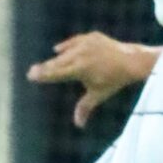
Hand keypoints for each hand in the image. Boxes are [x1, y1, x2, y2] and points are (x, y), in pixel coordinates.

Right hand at [28, 31, 150, 128]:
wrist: (131, 60)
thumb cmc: (114, 80)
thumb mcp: (98, 94)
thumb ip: (85, 108)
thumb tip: (79, 125)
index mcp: (79, 69)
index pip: (56, 73)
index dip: (43, 74)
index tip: (31, 75)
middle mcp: (79, 54)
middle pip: (57, 62)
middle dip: (45, 67)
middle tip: (32, 71)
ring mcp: (85, 44)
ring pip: (65, 51)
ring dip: (56, 58)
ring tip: (46, 64)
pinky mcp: (91, 37)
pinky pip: (75, 41)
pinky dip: (67, 46)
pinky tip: (58, 49)